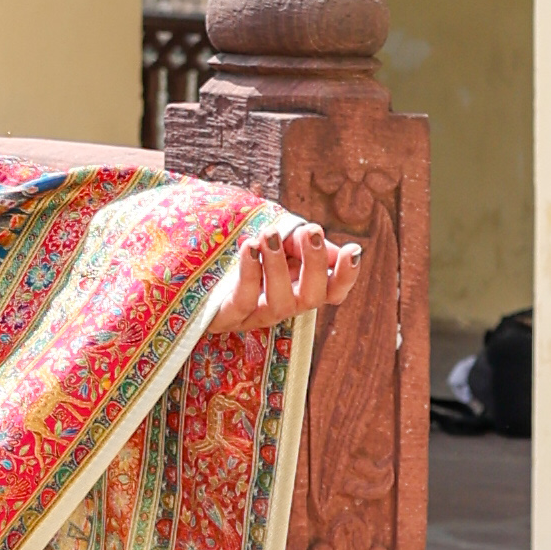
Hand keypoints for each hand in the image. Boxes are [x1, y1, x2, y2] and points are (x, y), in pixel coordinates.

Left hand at [200, 217, 337, 344]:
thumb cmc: (245, 252)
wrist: (196, 265)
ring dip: (277, 266)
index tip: (354, 250)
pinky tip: (249, 247)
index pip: (332, 290)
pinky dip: (249, 273)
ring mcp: (257, 315)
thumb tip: (337, 250)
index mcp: (300, 287)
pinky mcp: (228, 317)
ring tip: (269, 235)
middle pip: (310, 297)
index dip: (346, 276)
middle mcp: (284, 305)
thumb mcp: (277, 242)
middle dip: (314, 264)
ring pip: (278, 303)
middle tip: (310, 231)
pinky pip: (243, 301)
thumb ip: (301, 243)